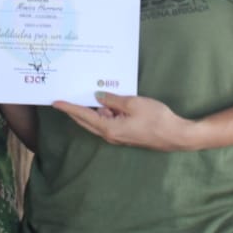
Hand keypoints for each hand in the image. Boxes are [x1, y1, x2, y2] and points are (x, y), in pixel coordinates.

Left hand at [52, 91, 196, 151]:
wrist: (176, 135)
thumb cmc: (156, 119)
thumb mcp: (133, 103)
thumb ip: (113, 100)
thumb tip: (97, 97)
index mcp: (109, 128)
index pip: (83, 116)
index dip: (69, 108)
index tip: (56, 102)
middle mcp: (110, 135)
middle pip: (86, 121)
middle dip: (74, 111)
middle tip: (62, 100)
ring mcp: (118, 136)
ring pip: (97, 122)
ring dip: (90, 111)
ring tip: (83, 95)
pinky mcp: (126, 134)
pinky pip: (108, 123)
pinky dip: (102, 113)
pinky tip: (105, 103)